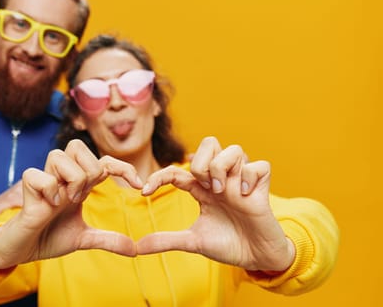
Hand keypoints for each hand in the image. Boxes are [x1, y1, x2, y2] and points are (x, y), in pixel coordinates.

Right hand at [0, 139, 142, 271]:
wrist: (22, 251)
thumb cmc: (49, 237)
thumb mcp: (84, 239)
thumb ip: (108, 240)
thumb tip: (135, 249)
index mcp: (77, 184)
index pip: (102, 161)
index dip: (123, 167)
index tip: (139, 186)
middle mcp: (62, 178)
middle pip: (77, 145)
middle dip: (89, 168)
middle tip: (84, 195)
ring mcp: (45, 182)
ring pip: (58, 155)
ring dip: (70, 178)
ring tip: (67, 200)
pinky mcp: (28, 191)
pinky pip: (38, 176)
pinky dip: (48, 190)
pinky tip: (49, 206)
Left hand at [137, 136, 294, 271]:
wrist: (256, 258)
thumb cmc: (227, 244)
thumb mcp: (193, 241)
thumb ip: (167, 240)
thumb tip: (138, 247)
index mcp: (202, 189)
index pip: (177, 170)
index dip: (159, 176)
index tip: (144, 192)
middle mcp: (221, 179)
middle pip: (209, 143)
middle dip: (201, 161)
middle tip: (203, 187)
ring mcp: (241, 181)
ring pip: (234, 149)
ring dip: (222, 167)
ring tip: (221, 191)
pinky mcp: (262, 187)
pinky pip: (259, 166)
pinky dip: (249, 177)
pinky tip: (244, 195)